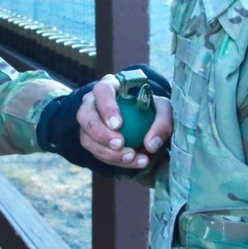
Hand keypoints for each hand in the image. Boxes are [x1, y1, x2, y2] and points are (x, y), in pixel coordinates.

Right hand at [37, 66, 170, 174]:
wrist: (143, 119)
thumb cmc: (150, 108)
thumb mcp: (163, 109)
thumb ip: (162, 122)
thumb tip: (151, 144)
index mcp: (109, 86)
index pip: (101, 91)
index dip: (106, 108)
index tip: (118, 125)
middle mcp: (92, 102)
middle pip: (84, 115)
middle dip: (100, 133)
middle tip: (119, 144)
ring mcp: (88, 122)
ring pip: (86, 138)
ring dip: (107, 152)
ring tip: (131, 157)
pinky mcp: (90, 140)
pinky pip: (96, 152)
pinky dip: (114, 160)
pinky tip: (133, 162)